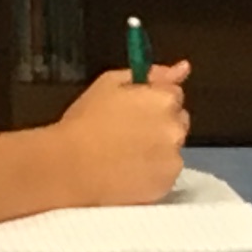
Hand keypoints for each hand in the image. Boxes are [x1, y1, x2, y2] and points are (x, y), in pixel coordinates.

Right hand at [55, 60, 191, 205]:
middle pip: (177, 122)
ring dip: (157, 149)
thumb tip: (183, 68)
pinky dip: (152, 173)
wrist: (68, 166)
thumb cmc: (84, 121)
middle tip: (127, 133)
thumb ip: (151, 75)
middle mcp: (175, 128)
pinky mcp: (165, 184)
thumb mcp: (110, 84)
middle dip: (160, 124)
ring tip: (125, 155)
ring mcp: (173, 159)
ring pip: (172, 149)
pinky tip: (128, 172)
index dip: (152, 101)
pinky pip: (165, 174)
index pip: (174, 94)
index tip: (133, 110)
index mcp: (164, 99)